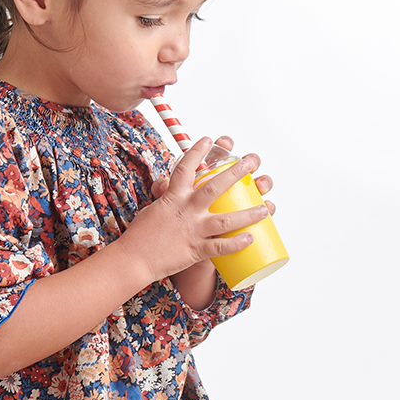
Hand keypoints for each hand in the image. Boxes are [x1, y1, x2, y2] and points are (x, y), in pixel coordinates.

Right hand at [120, 137, 271, 282]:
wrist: (133, 260)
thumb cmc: (140, 234)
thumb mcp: (153, 208)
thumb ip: (165, 196)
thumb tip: (167, 182)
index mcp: (173, 197)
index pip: (186, 168)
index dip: (198, 152)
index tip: (210, 140)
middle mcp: (185, 210)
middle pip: (215, 187)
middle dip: (236, 172)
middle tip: (253, 160)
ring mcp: (192, 230)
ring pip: (227, 219)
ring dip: (249, 214)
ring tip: (267, 208)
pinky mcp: (195, 250)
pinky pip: (221, 246)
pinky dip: (237, 243)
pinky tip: (251, 238)